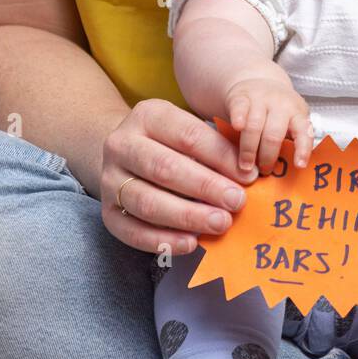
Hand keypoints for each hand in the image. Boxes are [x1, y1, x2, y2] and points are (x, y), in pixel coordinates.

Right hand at [101, 99, 260, 255]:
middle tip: (237, 202)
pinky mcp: (107, 212)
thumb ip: (218, 147)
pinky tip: (192, 243)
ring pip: (147, 201)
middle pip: (165, 168)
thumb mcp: (190, 131)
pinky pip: (133, 231)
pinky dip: (163, 240)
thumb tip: (250, 174)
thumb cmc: (172, 144)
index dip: (221, 157)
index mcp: (147, 115)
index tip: (250, 176)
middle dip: (205, 187)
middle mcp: (122, 144)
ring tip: (221, 223)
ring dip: (188, 216)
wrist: (126, 156)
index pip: (188, 136)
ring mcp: (110, 179)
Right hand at [226, 77, 313, 173]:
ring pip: (254, 126)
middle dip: (267, 157)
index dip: (302, 149)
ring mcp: (261, 99)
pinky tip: (236, 129)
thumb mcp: (290, 122)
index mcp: (297, 114)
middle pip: (274, 135)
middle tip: (263, 171)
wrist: (259, 81)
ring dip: (249, 149)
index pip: (303, 132)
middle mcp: (281, 104)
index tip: (299, 165)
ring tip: (246, 165)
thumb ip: (290, 142)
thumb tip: (286, 173)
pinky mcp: (241, 96)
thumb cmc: (276, 112)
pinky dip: (238, 120)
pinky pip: (239, 109)